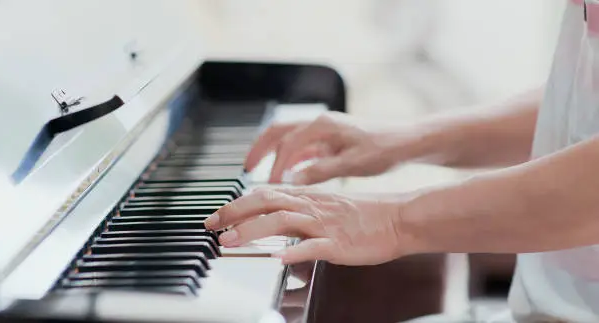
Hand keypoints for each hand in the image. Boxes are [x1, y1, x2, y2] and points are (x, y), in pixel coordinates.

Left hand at [204, 187, 405, 264]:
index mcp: (309, 197)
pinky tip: (277, 258)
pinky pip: (314, 246)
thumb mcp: (329, 205)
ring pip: (283, 220)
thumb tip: (277, 214)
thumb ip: (302, 208)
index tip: (217, 215)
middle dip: (234, 212)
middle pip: (266, 201)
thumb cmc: (366, 215)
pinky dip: (293, 251)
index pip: (265, 194)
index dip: (237, 203)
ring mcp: (325, 224)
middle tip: (211, 224)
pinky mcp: (339, 243)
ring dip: (253, 230)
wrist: (399, 217)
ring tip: (231, 241)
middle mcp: (312, 207)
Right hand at [244, 112, 420, 184]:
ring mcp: (324, 130)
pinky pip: (301, 145)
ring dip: (271, 151)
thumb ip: (321, 170)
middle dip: (260, 148)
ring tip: (257, 169)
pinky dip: (288, 157)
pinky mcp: (330, 139)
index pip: (288, 145)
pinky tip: (285, 173)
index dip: (275, 166)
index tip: (269, 187)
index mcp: (323, 125)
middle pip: (278, 131)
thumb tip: (292, 179)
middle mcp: (320, 123)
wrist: (408, 140)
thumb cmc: (385, 148)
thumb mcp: (353, 163)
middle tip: (246, 167)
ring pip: (287, 137)